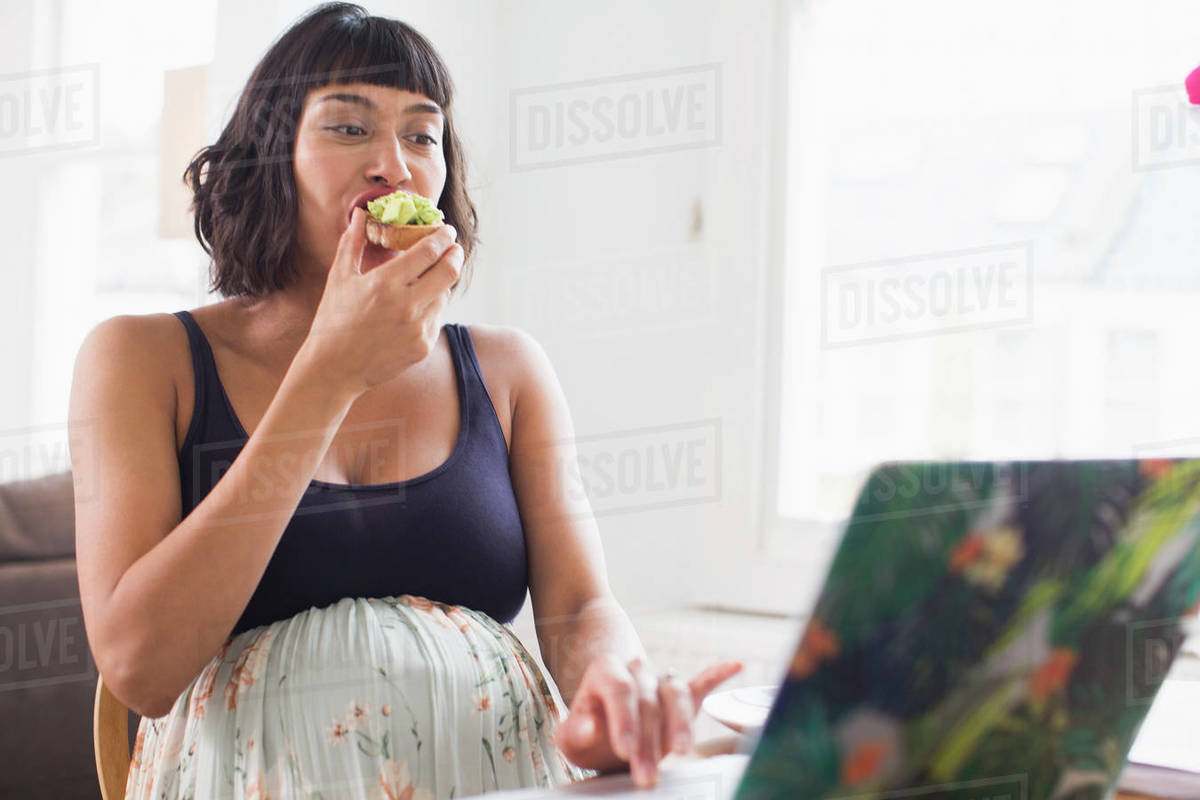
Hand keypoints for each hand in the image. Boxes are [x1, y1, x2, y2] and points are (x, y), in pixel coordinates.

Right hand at [301, 206, 462, 397]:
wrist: (334, 368)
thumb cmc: (333, 319)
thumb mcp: (340, 277)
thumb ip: (353, 242)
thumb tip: (361, 213)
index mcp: (386, 284)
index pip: (428, 251)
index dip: (443, 237)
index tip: (447, 230)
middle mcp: (407, 306)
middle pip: (449, 271)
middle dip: (455, 255)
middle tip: (453, 248)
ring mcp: (418, 328)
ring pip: (443, 295)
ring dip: (439, 283)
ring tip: (424, 280)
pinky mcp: (423, 347)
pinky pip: (436, 318)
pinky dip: (429, 308)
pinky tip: (412, 309)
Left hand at [553, 654, 743, 787]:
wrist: (603, 724)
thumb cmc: (588, 732)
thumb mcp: (570, 736)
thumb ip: (576, 730)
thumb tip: (591, 726)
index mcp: (606, 671)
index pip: (619, 689)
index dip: (624, 719)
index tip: (625, 749)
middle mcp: (637, 670)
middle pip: (648, 700)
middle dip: (649, 742)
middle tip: (646, 777)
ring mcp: (661, 679)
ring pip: (675, 693)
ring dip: (680, 726)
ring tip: (682, 752)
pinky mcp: (681, 693)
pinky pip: (700, 682)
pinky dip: (718, 675)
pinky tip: (735, 665)